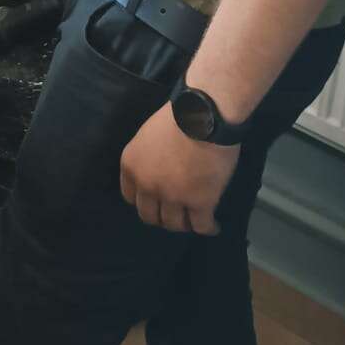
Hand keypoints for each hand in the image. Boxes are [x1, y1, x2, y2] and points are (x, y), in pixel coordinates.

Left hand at [119, 104, 238, 235]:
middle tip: (175, 214)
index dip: (145, 201)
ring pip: (174, 224)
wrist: (203, 116)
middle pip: (150, 216)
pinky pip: (201, 227)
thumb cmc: (178, 116)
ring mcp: (172, 197)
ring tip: (194, 221)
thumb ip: (147, 157)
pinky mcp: (199, 203)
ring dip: (184, 224)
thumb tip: (158, 169)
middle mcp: (147, 185)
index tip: (155, 202)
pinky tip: (213, 226)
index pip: (130, 197)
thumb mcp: (148, 135)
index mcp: (131, 166)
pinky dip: (208, 228)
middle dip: (162, 217)